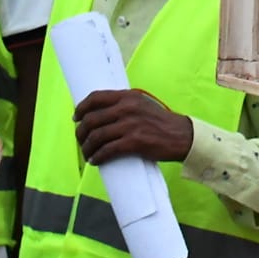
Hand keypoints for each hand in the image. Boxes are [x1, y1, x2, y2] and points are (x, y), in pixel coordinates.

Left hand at [74, 89, 193, 164]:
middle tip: (81, 140)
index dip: (81, 108)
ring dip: (87, 147)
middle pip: (92, 119)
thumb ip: (123, 106)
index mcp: (128, 97)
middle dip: (81, 132)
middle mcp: (127, 108)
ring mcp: (130, 125)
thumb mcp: (142, 105)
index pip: (96, 98)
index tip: (76, 117)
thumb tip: (99, 114)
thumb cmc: (160, 122)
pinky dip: (98, 157)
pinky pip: (107, 150)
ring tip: (87, 153)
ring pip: (97, 136)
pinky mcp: (134, 142)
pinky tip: (96, 160)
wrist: (181, 136)